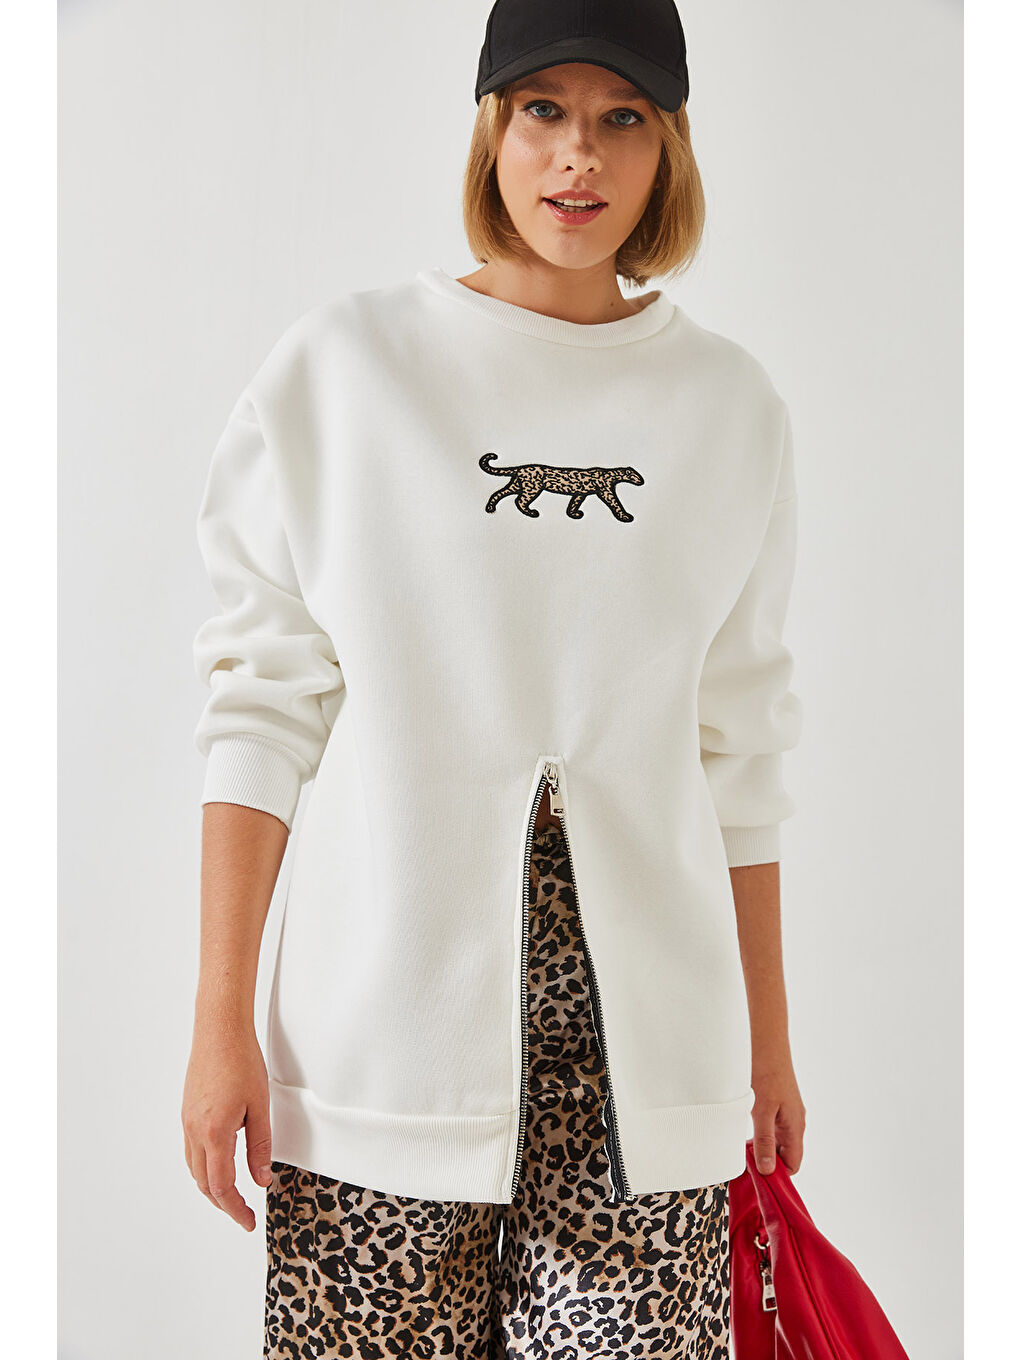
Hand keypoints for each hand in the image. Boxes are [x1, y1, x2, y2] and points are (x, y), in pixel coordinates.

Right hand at [181, 1020, 273, 1230]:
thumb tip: (261, 1179)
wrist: (219, 1030)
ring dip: (211, 1188)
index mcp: (215, 1133)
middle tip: (244, 1214)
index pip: (221, 1187)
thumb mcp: (260, 1107)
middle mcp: (195, 1131)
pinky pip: (191, 1151)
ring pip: (194, 1169)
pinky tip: (219, 1165)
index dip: (235, 1209)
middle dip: (224, 1203)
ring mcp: (187, 1122)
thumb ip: (261, 1147)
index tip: (248, 1221)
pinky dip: (204, 1167)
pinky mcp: (186, 1112)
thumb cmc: (241, 1060)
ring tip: (233, 1195)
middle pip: (204, 1183)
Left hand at [750, 1053, 805, 1174]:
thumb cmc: (766, 1073)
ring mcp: (787, 1113)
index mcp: (795, 1127)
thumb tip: (768, 1170)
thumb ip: (765, 1141)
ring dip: (762, 1147)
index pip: (793, 1164)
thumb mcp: (762, 1111)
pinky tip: (745, 1130)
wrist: (767, 1042)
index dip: (777, 1174)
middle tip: (744, 1164)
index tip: (756, 1176)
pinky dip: (760, 1134)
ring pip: (777, 1141)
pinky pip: (772, 1128)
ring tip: (742, 1148)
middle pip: (784, 1154)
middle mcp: (794, 1122)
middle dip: (767, 1162)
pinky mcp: (778, 1104)